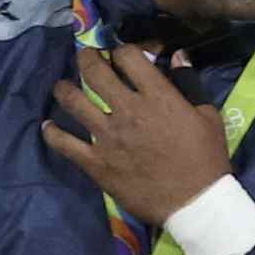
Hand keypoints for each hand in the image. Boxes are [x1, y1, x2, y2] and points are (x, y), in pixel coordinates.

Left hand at [39, 42, 232, 228]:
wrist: (194, 204)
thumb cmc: (206, 159)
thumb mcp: (207, 116)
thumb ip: (189, 83)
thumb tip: (178, 56)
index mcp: (156, 96)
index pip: (128, 56)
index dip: (122, 50)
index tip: (121, 55)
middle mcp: (127, 110)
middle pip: (95, 72)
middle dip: (87, 58)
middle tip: (86, 59)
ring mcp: (107, 137)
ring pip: (74, 102)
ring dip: (64, 89)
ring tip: (62, 87)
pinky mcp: (96, 163)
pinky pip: (65, 144)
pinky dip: (52, 133)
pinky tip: (47, 127)